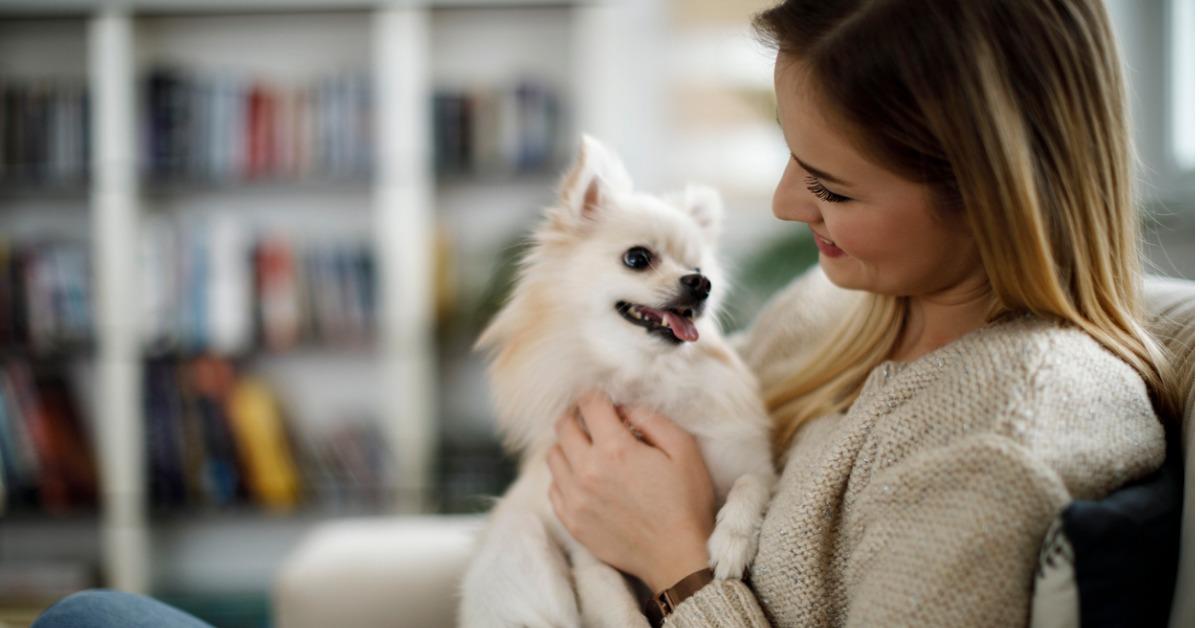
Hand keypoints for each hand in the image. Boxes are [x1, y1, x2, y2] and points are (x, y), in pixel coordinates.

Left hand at [546, 390, 716, 592]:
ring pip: (553, 456)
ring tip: (585, 447)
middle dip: (575, 414)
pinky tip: (582, 477)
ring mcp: (575, 499)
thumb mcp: (683, 449)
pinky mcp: (572, 521)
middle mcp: (587, 472)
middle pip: (563, 427)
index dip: (595, 395)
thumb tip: (623, 408)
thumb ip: (651, 419)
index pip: (589, 405)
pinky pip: (553, 488)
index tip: (601, 398)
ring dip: (566, 444)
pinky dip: (563, 476)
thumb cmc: (686, 503)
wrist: (678, 557)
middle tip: (588, 416)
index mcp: (616, 450)